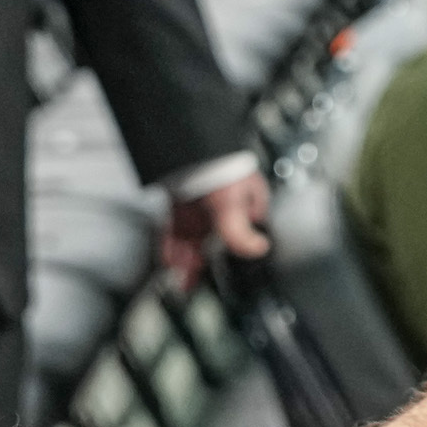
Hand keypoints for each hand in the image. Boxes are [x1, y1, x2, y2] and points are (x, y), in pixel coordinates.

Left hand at [161, 168, 275, 283]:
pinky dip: (172, 244)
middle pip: (214, 241)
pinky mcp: (182, 201)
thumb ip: (240, 232)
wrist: (186, 143)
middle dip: (201, 262)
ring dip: (185, 258)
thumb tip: (257, 249)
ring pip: (194, 237)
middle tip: (190, 283)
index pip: (242, 236)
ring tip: (177, 276)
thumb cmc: (218, 164)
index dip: (230, 257)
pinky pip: (177, 228)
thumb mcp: (231, 204)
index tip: (219, 276)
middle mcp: (226, 205)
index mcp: (247, 204)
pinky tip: (169, 259)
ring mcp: (202, 203)